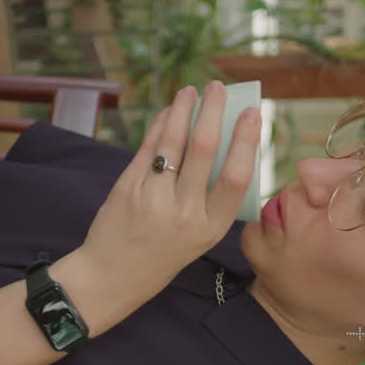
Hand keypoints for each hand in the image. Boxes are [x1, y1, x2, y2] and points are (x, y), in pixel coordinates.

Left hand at [74, 81, 260, 307]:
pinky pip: (148, 147)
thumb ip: (211, 198)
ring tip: (191, 91)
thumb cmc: (163, 254)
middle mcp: (184, 213)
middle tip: (218, 88)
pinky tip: (168, 112)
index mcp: (211, 228)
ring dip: (183, 110)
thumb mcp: (199, 237)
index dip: (246, 140)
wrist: (112, 276)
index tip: (252, 113)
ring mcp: (153, 199)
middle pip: (203, 149)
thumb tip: (224, 144)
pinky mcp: (128, 189)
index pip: (235, 176)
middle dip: (213, 112)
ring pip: (173, 142)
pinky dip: (160, 125)